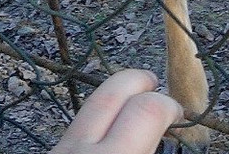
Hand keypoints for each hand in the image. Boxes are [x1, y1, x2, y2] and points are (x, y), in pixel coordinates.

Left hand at [51, 70, 182, 153]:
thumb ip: (147, 149)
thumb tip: (159, 134)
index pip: (145, 110)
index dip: (167, 105)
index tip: (178, 112)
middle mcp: (82, 148)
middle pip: (108, 95)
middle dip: (135, 81)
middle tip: (154, 82)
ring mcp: (60, 148)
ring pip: (87, 108)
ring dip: (113, 97)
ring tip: (134, 100)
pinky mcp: (51, 151)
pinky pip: (76, 127)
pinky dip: (97, 119)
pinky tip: (109, 127)